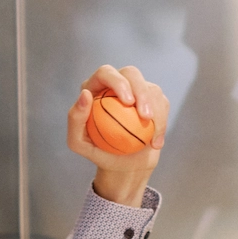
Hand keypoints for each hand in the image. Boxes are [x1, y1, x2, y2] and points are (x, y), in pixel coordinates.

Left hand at [67, 65, 169, 206]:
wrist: (123, 165)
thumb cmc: (99, 153)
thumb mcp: (78, 143)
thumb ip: (75, 119)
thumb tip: (85, 94)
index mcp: (95, 88)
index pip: (105, 73)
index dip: (118, 81)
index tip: (128, 102)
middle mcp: (116, 85)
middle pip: (132, 73)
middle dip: (142, 92)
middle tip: (145, 117)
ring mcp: (137, 91)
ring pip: (151, 89)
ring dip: (156, 113)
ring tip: (151, 140)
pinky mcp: (154, 101)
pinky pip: (162, 103)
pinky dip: (162, 124)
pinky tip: (155, 143)